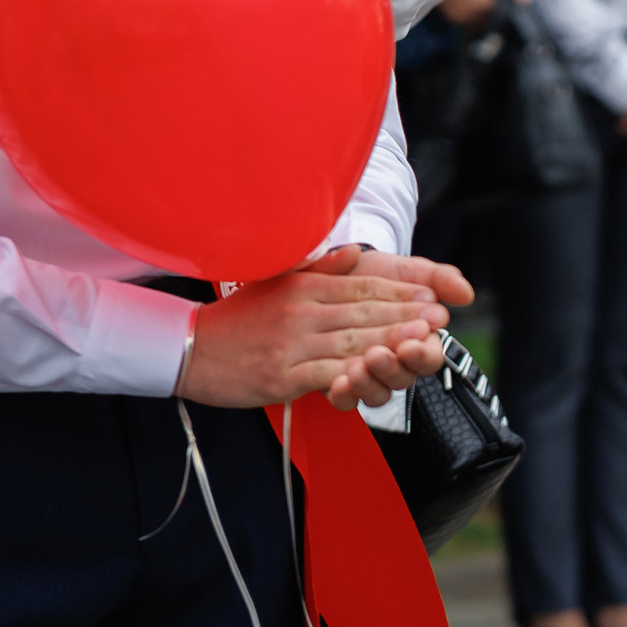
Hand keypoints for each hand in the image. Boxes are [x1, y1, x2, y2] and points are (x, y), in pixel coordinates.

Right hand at [175, 245, 451, 408]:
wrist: (186, 349)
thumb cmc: (236, 318)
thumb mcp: (277, 281)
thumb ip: (318, 267)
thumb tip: (354, 252)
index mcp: (303, 285)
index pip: (362, 286)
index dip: (400, 292)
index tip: (431, 296)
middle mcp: (301, 310)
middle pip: (365, 313)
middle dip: (407, 315)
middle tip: (440, 318)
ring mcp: (292, 343)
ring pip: (353, 342)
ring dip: (392, 342)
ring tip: (423, 342)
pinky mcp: (282, 375)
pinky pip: (326, 374)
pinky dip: (356, 375)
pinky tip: (380, 374)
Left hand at [323, 250, 477, 408]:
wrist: (336, 273)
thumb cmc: (379, 276)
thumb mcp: (409, 271)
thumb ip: (440, 278)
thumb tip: (467, 294)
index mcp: (419, 340)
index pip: (430, 358)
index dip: (422, 354)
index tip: (411, 344)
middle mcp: (397, 363)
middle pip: (403, 379)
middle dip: (391, 369)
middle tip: (377, 354)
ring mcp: (369, 376)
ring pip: (376, 394)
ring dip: (368, 384)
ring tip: (356, 369)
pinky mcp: (340, 383)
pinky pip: (346, 400)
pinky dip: (344, 395)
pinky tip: (338, 383)